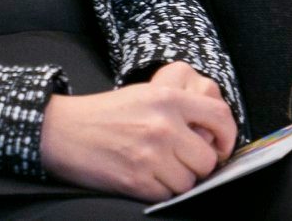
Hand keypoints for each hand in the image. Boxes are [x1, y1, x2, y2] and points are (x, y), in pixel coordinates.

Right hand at [40, 80, 236, 201]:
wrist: (64, 130)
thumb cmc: (108, 113)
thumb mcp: (147, 95)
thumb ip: (180, 109)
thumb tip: (213, 137)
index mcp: (169, 98)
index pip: (220, 116)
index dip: (228, 136)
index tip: (221, 147)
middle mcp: (164, 125)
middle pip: (207, 159)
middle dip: (198, 165)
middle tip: (182, 161)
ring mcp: (151, 154)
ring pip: (188, 181)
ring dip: (178, 180)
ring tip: (158, 167)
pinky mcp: (138, 180)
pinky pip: (167, 195)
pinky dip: (160, 190)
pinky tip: (144, 176)